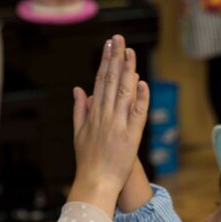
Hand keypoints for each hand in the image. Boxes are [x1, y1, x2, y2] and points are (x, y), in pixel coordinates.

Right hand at [68, 35, 150, 212]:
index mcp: (93, 114)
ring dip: (128, 70)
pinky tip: (142, 82)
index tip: (108, 45)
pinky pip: (138, 113)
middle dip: (115, 58)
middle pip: (111, 81)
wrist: (96, 183)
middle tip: (119, 38)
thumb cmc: (87, 161)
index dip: (105, 61)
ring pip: (124, 92)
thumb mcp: (78, 133)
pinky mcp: (131, 136)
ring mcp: (118, 125)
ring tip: (130, 51)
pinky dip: (141, 97)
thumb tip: (78, 89)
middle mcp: (105, 116)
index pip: (99, 81)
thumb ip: (79, 109)